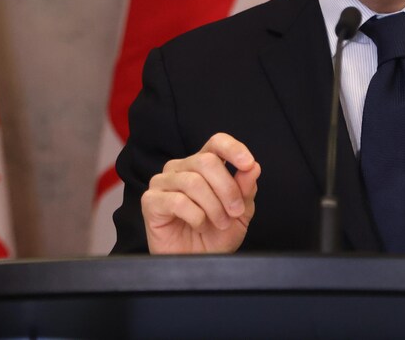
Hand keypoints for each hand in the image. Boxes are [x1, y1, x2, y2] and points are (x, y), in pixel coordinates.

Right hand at [140, 133, 260, 253]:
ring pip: (193, 182)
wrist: (198, 263)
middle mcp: (181, 168)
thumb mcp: (240, 212)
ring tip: (220, 222)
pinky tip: (198, 225)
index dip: (233, 149)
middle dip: (227, 189)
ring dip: (214, 207)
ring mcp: (163, 182)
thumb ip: (245, 189)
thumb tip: (253, 166)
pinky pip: (177, 201)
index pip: (216, 142)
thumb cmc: (216, 235)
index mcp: (203, 164)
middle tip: (236, 212)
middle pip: (207, 161)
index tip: (248, 164)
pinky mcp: (151, 201)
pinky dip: (196, 216)